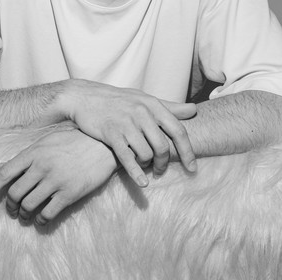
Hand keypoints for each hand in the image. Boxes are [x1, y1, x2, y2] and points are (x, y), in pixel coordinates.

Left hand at [0, 126, 117, 225]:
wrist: (102, 144)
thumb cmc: (72, 141)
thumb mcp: (45, 143)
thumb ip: (23, 157)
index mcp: (33, 152)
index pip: (4, 174)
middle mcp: (42, 166)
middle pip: (15, 194)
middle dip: (10, 206)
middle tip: (13, 210)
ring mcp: (56, 180)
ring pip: (29, 205)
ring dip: (24, 215)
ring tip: (26, 216)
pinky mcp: (70, 193)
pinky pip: (48, 214)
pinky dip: (40, 220)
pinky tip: (41, 219)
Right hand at [61, 80, 196, 185]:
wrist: (86, 97)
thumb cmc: (119, 100)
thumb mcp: (145, 99)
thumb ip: (170, 106)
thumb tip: (194, 109)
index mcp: (153, 104)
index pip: (178, 131)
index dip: (188, 152)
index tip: (193, 169)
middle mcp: (141, 112)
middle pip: (163, 146)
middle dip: (164, 163)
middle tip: (161, 170)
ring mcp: (126, 123)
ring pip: (146, 154)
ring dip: (148, 166)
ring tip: (145, 167)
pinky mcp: (111, 133)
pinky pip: (127, 158)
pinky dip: (136, 173)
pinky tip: (142, 183)